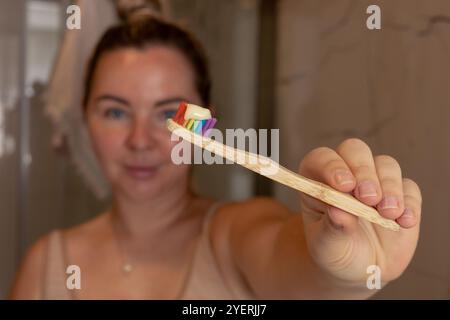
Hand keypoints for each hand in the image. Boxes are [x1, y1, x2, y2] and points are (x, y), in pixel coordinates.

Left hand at [298, 138, 420, 285]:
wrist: (360, 270)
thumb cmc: (335, 252)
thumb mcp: (326, 246)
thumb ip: (332, 228)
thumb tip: (338, 210)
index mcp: (319, 180)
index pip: (322, 159)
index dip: (332, 166)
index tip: (343, 185)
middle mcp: (347, 173)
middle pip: (356, 151)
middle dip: (364, 172)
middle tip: (369, 199)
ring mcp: (376, 181)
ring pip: (386, 165)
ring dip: (389, 187)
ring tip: (388, 214)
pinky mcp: (402, 194)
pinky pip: (409, 188)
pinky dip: (409, 202)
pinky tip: (404, 221)